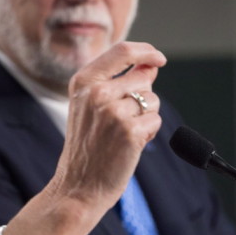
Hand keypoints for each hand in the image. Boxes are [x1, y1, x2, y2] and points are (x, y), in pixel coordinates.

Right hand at [53, 41, 166, 209]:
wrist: (77, 184)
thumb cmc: (87, 145)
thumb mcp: (90, 105)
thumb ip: (117, 81)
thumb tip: (151, 65)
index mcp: (83, 81)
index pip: (122, 50)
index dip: (146, 50)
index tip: (158, 57)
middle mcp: (96, 92)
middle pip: (143, 77)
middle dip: (144, 96)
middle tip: (123, 118)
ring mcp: (112, 111)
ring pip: (152, 100)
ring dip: (146, 116)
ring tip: (122, 133)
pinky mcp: (129, 131)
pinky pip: (155, 121)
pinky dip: (148, 133)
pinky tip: (128, 145)